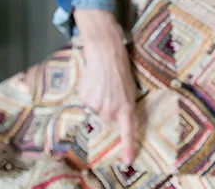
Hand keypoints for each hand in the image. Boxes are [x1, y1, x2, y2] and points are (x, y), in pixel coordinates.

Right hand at [74, 9, 136, 164]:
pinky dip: (88, 94)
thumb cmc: (120, 69)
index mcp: (126, 107)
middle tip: (110, 91)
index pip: (127, 132)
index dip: (127, 148)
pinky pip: (86, 102)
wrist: (106, 52)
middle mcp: (111, 110)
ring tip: (102, 84)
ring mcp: (97, 105)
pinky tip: (93, 81)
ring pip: (95, 110)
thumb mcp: (129, 89)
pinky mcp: (85, 98)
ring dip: (97, 100)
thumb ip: (123, 106)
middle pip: (107, 119)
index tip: (126, 162)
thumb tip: (116, 117)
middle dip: (108, 107)